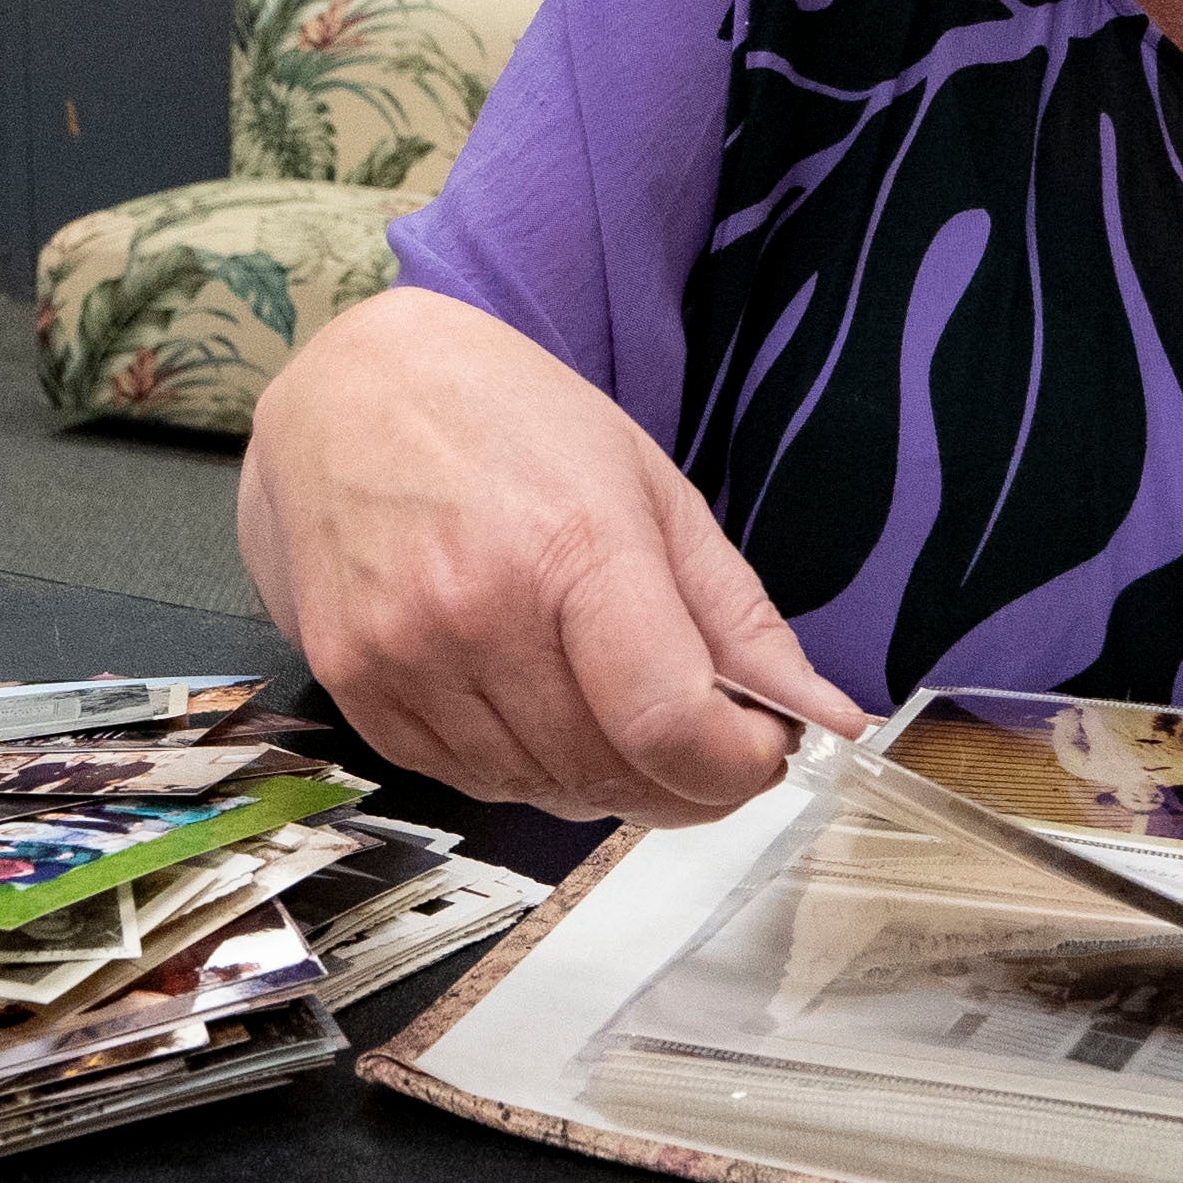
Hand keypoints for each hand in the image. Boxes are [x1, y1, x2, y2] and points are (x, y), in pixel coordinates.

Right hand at [236, 290, 873, 824]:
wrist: (351, 392)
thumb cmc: (510, 423)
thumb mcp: (652, 490)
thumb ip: (741, 620)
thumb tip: (832, 720)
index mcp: (569, 544)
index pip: (667, 723)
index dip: (735, 767)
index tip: (762, 751)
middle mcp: (473, 610)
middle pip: (610, 772)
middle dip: (683, 778)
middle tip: (705, 735)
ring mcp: (401, 657)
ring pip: (543, 791)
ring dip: (603, 777)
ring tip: (612, 703)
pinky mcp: (353, 690)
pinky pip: (470, 783)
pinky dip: (524, 767)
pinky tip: (534, 702)